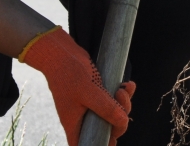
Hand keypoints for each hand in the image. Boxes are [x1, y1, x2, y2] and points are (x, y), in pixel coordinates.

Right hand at [19, 27, 134, 145]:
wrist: (61, 52)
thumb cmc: (68, 74)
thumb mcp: (88, 92)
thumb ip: (106, 108)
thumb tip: (122, 121)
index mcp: (75, 124)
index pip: (85, 145)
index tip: (112, 143)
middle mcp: (83, 117)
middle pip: (106, 129)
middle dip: (119, 119)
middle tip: (120, 98)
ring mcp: (90, 105)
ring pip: (113, 113)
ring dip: (124, 103)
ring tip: (123, 89)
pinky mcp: (97, 92)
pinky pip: (114, 99)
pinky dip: (123, 93)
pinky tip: (128, 85)